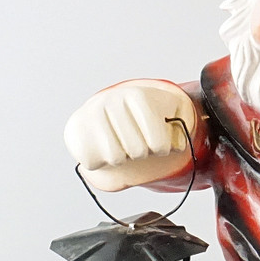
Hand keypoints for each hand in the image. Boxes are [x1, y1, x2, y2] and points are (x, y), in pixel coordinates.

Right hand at [64, 80, 197, 190]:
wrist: (104, 112)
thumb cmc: (141, 117)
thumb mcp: (169, 113)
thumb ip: (183, 125)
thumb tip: (179, 143)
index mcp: (139, 97)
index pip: (158, 143)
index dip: (162, 149)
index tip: (158, 141)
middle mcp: (112, 101)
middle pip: (137, 152)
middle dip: (142, 153)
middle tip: (137, 142)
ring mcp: (92, 115)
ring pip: (116, 159)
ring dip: (123, 158)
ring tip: (122, 143)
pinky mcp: (75, 131)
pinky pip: (95, 163)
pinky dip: (103, 162)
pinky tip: (103, 147)